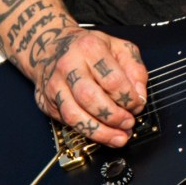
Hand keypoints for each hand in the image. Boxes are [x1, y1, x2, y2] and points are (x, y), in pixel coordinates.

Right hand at [27, 26, 146, 148]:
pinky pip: (66, 122)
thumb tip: (139, 96)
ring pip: (74, 115)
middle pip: (90, 98)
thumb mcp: (119, 48)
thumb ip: (135, 69)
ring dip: (99, 132)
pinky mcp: (46, 102)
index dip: (128, 98)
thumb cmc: (88, 48)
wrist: (50, 46)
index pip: (111, 79)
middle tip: (128, 124)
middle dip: (113, 116)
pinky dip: (87, 132)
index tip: (137, 106)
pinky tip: (102, 134)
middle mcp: (68, 66)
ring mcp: (54, 85)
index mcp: (89, 48)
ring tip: (118, 137)